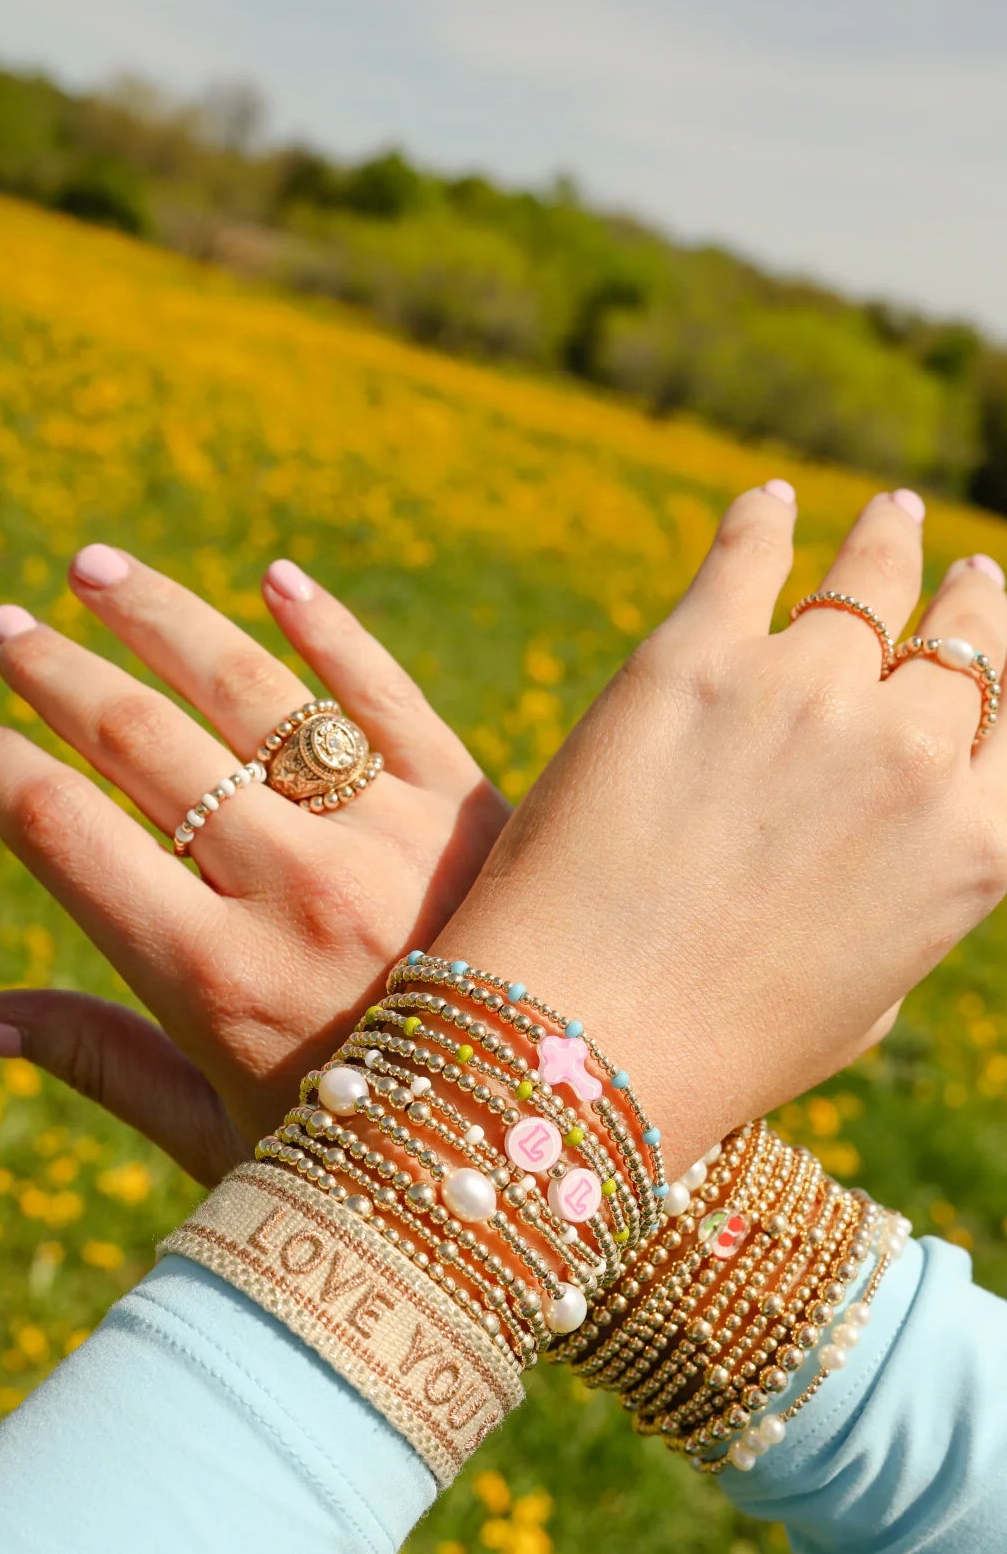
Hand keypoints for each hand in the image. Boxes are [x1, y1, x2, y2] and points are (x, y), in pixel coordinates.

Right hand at [0, 550, 507, 1182]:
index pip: (70, 836)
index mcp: (218, 978)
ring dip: (161, 619)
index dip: (2, 777)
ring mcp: (388, 838)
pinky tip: (273, 580)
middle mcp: (296, 892)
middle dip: (56, 675)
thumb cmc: (362, 1161)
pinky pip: (385, 694)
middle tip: (2, 629)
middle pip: (143, 743)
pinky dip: (329, 630)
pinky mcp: (469, 806)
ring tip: (93, 570)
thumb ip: (100, 1062)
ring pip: (250, 693)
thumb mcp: (216, 1135)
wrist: (542, 1147)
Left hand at [436, 484, 1006, 1171]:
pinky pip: (748, 556)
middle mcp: (911, 755)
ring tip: (892, 518)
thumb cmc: (720, 1048)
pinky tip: (768, 505)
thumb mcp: (863, 996)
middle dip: (964, 602)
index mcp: (972, 847)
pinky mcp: (693, 660)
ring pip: (870, 580)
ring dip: (888, 542)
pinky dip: (763, 521)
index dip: (997, 671)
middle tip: (956, 568)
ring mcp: (805, 695)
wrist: (587, 1039)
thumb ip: (908, 899)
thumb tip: (904, 841)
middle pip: (959, 643)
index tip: (986, 637)